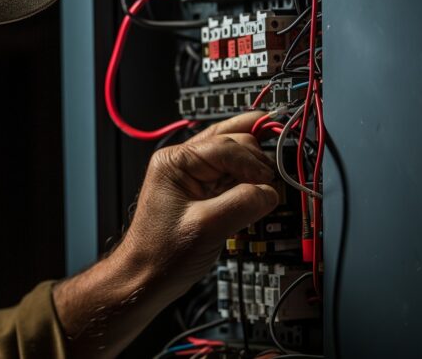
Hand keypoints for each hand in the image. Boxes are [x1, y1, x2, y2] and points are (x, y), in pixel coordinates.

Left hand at [118, 111, 279, 296]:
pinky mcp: (205, 192)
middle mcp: (184, 162)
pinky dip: (251, 182)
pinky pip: (235, 177)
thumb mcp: (206, 228)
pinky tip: (261, 191)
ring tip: (270, 185)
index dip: (252, 162)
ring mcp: (195, 176)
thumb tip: (271, 191)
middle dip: (257, 160)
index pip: (226, 144)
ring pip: (238, 157)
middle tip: (274, 182)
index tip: (270, 182)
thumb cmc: (161, 255)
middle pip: (235, 142)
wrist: (147, 278)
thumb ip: (242, 204)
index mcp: (174, 161)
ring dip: (256, 169)